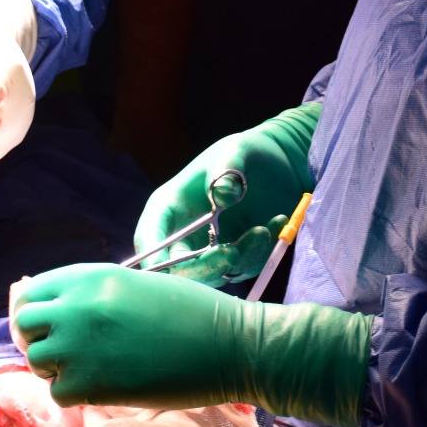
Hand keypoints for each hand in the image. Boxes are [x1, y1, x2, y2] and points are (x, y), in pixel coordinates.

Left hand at [10, 263, 370, 426]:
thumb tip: (59, 308)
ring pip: (37, 360)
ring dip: (57, 368)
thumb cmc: (193, 313)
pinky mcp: (90, 383)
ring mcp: (80, 345)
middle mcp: (77, 306)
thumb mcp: (138, 286)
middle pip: (24, 324)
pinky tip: (104, 387)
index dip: (38, 309)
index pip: (32, 290)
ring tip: (90, 370)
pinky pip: (58, 392)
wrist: (227, 345)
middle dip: (40, 338)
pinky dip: (75, 394)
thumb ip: (96, 293)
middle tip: (65, 352)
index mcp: (91, 276)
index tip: (51, 324)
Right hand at [132, 103, 320, 285]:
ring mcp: (211, 248)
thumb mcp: (234, 153)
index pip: (149, 240)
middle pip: (180, 269)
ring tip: (263, 228)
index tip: (171, 269)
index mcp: (169, 208)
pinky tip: (277, 221)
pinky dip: (262, 252)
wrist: (277, 161)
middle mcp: (185, 234)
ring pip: (217, 274)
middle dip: (205, 267)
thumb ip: (227, 172)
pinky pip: (245, 267)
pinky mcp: (237, 256)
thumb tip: (224, 196)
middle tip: (233, 253)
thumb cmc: (244, 152)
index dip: (154, 260)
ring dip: (242, 258)